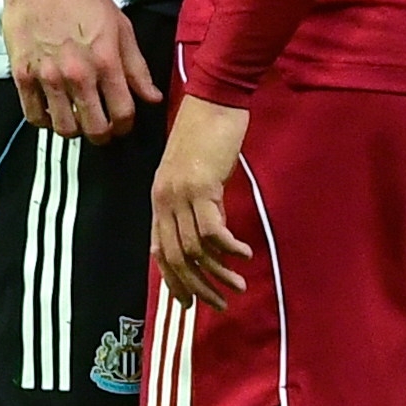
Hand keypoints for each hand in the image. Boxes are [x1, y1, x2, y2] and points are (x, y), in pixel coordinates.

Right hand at [0, 0, 160, 141]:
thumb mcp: (120, 27)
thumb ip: (137, 67)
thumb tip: (152, 97)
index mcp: (106, 61)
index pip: (123, 113)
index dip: (126, 126)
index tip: (123, 124)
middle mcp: (78, 74)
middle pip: (95, 129)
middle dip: (103, 135)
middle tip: (101, 128)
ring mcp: (48, 76)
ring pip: (64, 128)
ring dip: (74, 129)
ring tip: (76, 118)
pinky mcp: (23, 75)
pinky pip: (33, 115)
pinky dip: (44, 120)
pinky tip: (52, 109)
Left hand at [147, 94, 253, 308]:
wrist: (213, 100)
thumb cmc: (208, 134)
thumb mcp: (197, 175)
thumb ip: (199, 205)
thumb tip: (211, 237)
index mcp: (160, 200)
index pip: (161, 252)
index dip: (175, 282)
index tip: (191, 304)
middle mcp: (164, 201)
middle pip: (176, 258)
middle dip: (198, 288)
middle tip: (220, 304)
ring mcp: (180, 195)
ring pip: (194, 250)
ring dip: (218, 273)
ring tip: (239, 285)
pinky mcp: (202, 186)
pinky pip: (213, 230)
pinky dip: (229, 248)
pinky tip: (244, 255)